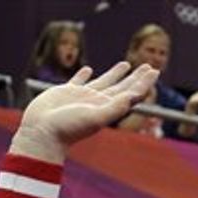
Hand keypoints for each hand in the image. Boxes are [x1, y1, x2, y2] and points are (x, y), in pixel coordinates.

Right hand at [11, 62, 158, 163]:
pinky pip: (79, 81)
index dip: (143, 82)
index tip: (154, 71)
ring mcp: (83, 97)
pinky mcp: (66, 93)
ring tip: (126, 64)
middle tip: (149, 66)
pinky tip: (88, 69)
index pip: (131, 93)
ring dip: (116, 74)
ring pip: (104, 81)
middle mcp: (98, 102)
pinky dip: (84, 74)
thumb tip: (132, 97)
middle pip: (123, 86)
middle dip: (136, 77)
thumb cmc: (68, 128)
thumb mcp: (95, 117)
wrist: (42, 133)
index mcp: (108, 108)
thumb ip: (114, 108)